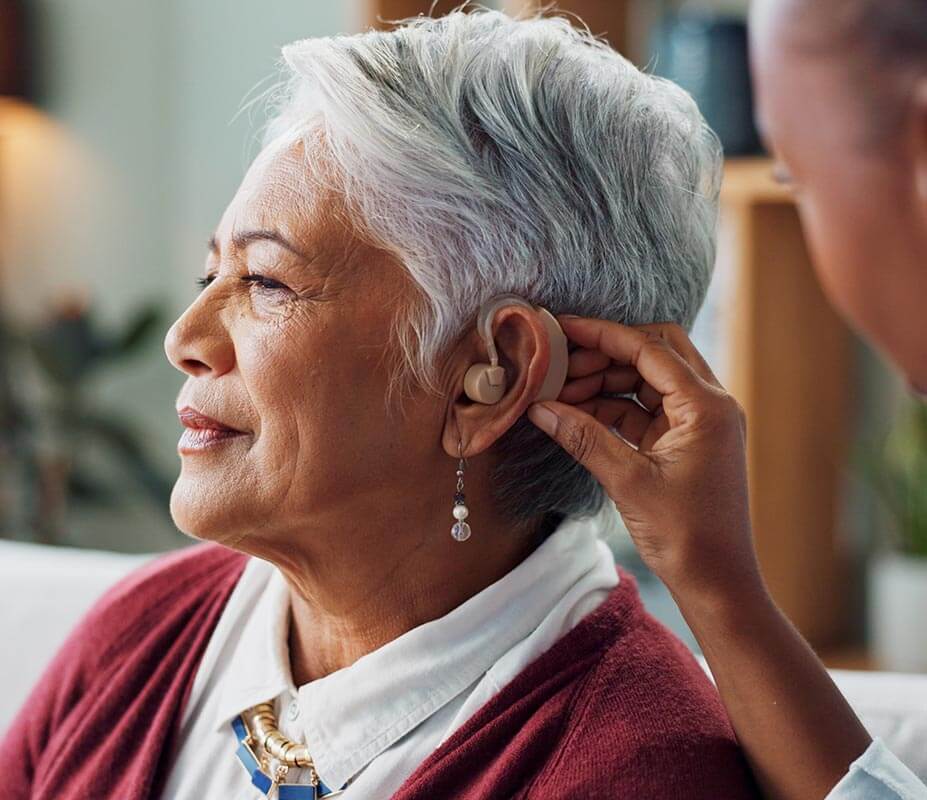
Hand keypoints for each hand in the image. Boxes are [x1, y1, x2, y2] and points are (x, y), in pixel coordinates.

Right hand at [527, 316, 761, 604]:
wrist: (716, 582)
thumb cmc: (685, 535)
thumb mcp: (628, 481)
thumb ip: (583, 437)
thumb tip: (540, 407)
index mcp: (706, 406)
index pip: (650, 349)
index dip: (603, 335)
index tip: (562, 326)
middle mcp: (709, 405)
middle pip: (654, 354)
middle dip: (605, 354)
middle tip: (559, 364)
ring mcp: (698, 423)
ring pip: (647, 381)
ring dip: (605, 382)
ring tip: (560, 393)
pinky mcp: (684, 442)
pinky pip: (644, 410)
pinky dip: (612, 409)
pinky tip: (576, 415)